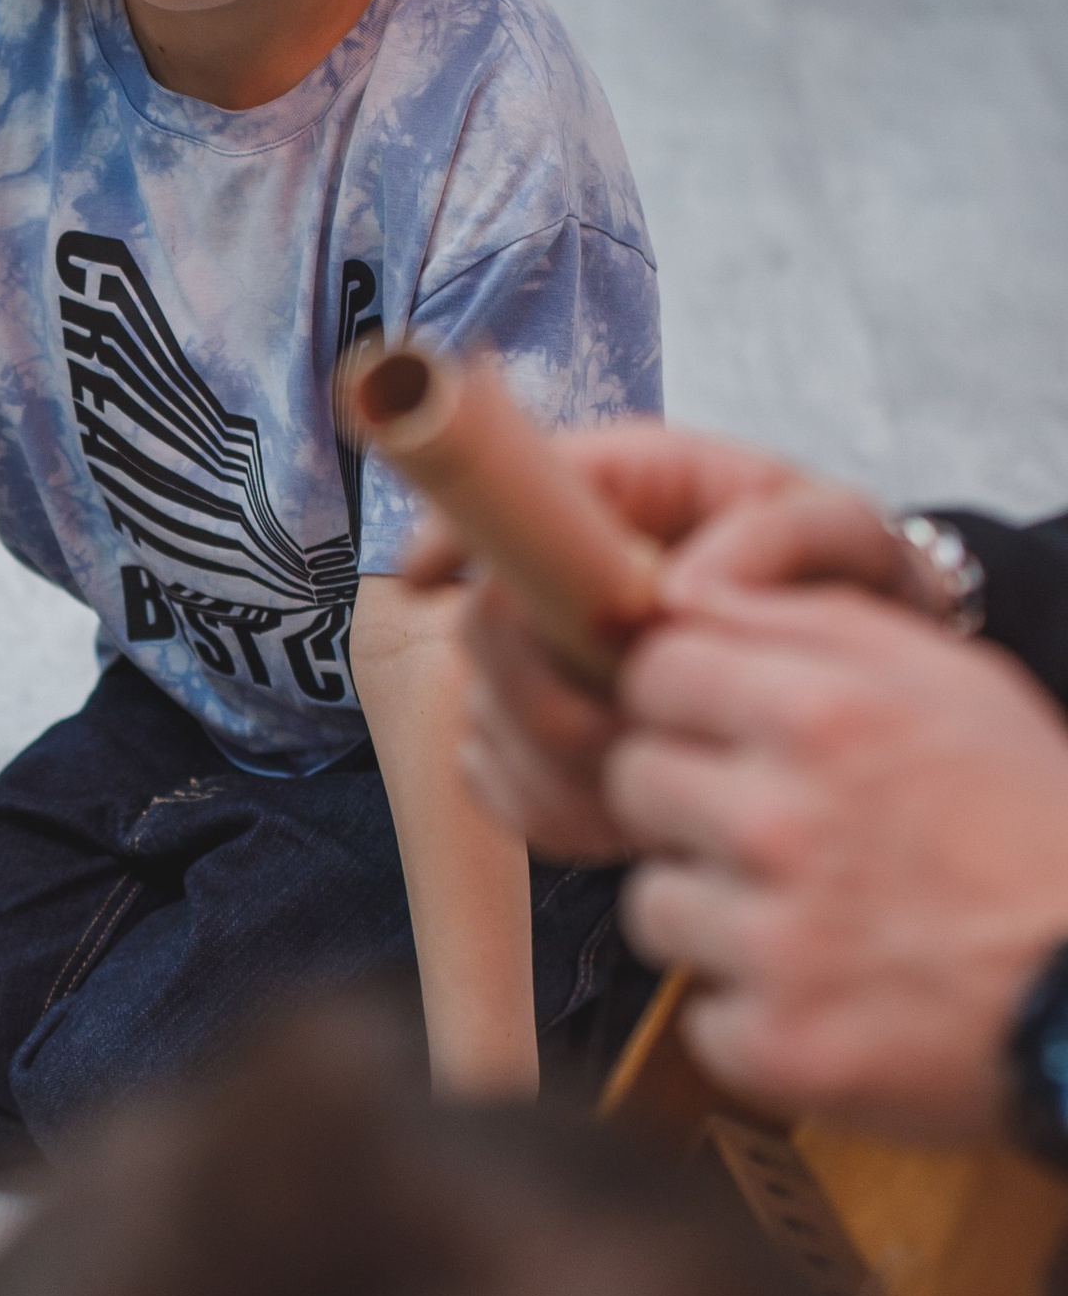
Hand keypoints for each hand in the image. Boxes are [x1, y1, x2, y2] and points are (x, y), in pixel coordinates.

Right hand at [411, 422, 826, 858]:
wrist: (866, 664)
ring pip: (486, 720)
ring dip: (567, 765)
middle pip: (483, 631)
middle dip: (552, 692)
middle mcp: (554, 568)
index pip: (494, 492)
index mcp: (620, 486)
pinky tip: (639, 807)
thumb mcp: (845, 532)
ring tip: (669, 766)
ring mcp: (534, 659)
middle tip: (647, 716)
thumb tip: (675, 595)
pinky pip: (499, 786)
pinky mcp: (530, 740)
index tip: (430, 575)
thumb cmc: (848, 578)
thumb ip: (778, 538)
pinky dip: (560, 809)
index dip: (449, 530)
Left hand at [609, 588, 1067, 1138]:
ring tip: (810, 918)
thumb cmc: (1036, 831)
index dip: (686, 701)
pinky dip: (755, 1012)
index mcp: (824, 715)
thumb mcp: (957, 683)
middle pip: (635, 781)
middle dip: (690, 801)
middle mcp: (782, 822)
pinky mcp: (774, 1042)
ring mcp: (772, 940)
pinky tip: (831, 995)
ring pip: (653, 901)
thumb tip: (689, 594)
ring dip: (713, 911)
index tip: (723, 734)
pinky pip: (701, 1013)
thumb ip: (813, 624)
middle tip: (771, 831)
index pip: (655, 672)